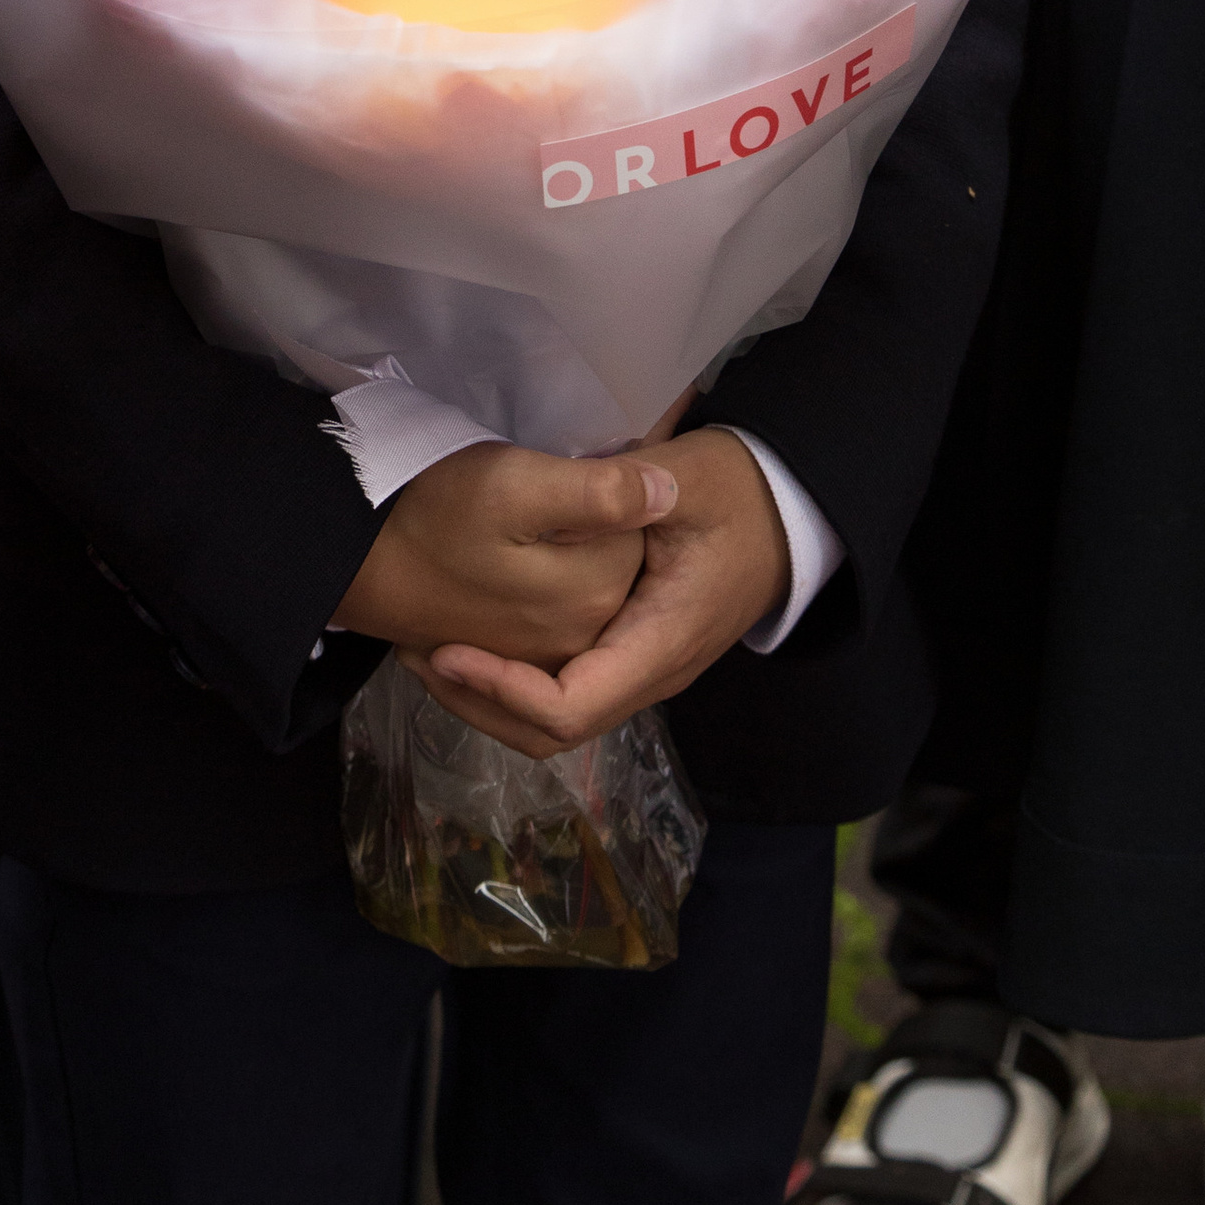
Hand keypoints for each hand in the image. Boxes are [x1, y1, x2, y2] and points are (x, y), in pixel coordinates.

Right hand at [335, 439, 675, 669]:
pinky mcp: (513, 660)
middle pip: (622, 567)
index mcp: (590, 595)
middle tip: (550, 488)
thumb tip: (669, 493)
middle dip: (604, 530)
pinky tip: (526, 559)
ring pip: (594, 595)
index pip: (643, 530)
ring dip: (582, 559)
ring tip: (534, 518)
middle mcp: (580, 640)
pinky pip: (561, 629)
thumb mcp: (512, 484)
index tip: (576, 465)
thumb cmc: (431, 511)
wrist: (355, 560)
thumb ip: (597, 493)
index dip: (616, 492)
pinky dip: (555, 591)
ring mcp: (545, 657)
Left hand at [408, 426, 791, 754]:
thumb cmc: (737, 491)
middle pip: (553, 729)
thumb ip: (634, 485)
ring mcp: (642, 669)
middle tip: (418, 652)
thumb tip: (599, 494)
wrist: (786, 511)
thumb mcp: (687, 476)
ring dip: (492, 695)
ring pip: (556, 718)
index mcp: (660, 642)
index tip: (447, 648)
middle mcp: (650, 673)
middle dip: (481, 701)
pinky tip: (478, 635)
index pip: (571, 706)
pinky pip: (567, 689)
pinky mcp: (632, 653)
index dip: (503, 689)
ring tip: (431, 648)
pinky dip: (516, 677)